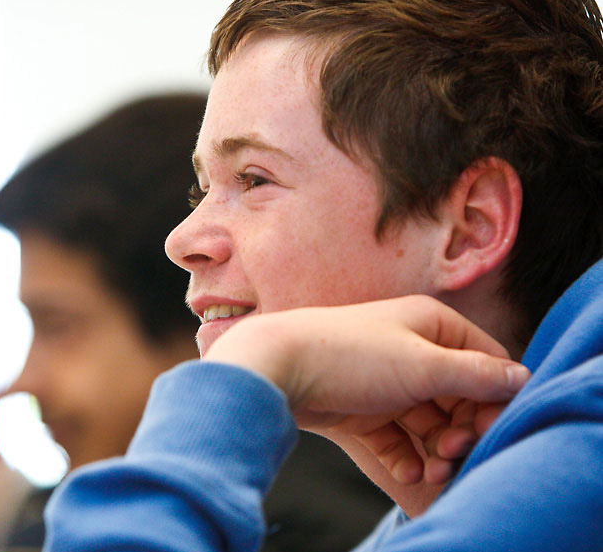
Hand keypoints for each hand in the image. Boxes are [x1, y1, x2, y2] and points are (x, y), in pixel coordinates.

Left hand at [202, 295, 529, 514]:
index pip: (486, 362)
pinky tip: (406, 474)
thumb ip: (476, 375)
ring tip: (431, 471)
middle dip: (461, 431)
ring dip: (436, 450)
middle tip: (450, 454)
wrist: (277, 366)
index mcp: (432, 325)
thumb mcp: (423, 365)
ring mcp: (387, 381)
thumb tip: (523, 378)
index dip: (494, 398)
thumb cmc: (351, 356)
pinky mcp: (363, 409)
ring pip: (429, 423)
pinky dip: (406, 457)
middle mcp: (413, 349)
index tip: (485, 430)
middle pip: (460, 398)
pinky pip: (398, 438)